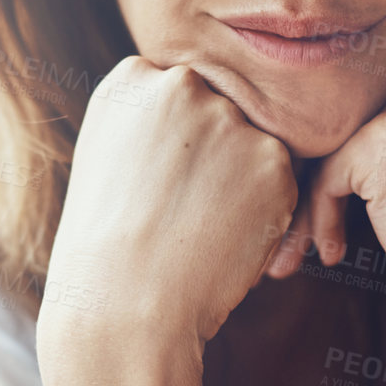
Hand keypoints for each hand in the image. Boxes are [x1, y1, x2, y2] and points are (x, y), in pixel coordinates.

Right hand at [37, 55, 298, 358]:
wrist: (122, 306)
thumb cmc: (105, 249)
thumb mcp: (106, 160)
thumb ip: (149, 122)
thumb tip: (196, 112)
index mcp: (131, 79)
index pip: (178, 96)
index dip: (175, 147)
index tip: (156, 183)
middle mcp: (181, 84)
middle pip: (220, 114)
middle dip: (213, 158)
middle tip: (180, 211)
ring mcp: (229, 119)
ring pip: (253, 149)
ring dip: (240, 186)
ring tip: (197, 229)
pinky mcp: (272, 160)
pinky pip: (280, 183)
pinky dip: (263, 216)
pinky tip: (223, 241)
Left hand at [264, 46, 385, 368]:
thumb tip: (357, 109)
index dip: (368, 148)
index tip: (365, 198)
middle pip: (360, 116)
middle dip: (337, 174)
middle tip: (321, 227)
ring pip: (336, 146)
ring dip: (318, 201)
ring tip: (318, 248)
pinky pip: (325, 174)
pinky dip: (318, 216)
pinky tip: (334, 256)